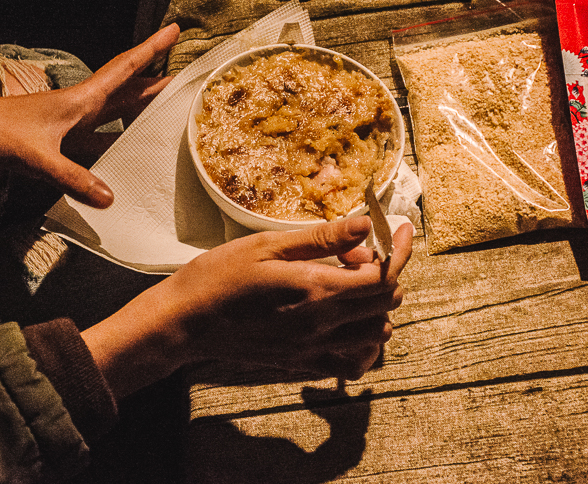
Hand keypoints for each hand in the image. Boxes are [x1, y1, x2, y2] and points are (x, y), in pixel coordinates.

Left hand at [0, 23, 179, 207]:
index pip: (124, 70)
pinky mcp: (59, 147)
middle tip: (184, 82)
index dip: (151, 50)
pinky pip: (98, 147)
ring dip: (139, 117)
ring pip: (115, 119)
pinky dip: (116, 151)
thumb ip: (72, 177)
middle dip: (155, 85)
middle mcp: (79, 110)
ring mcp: (69, 128)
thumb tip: (110, 198)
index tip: (174, 31)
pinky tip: (128, 162)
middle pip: (127, 93)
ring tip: (166, 118)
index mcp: (79, 100)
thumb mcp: (34, 155)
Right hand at [81, 216, 413, 398]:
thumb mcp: (268, 245)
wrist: (185, 323)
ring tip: (348, 283)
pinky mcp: (302, 364)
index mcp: (316, 290)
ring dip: (376, 306)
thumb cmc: (220, 276)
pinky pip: (352, 362)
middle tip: (356, 253)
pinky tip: (343, 322)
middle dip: (385, 273)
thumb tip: (366, 225)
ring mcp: (314, 349)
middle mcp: (322, 324)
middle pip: (385, 303)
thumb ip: (322, 238)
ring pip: (376, 334)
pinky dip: (362, 343)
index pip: (383, 276)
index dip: (398, 251)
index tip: (402, 230)